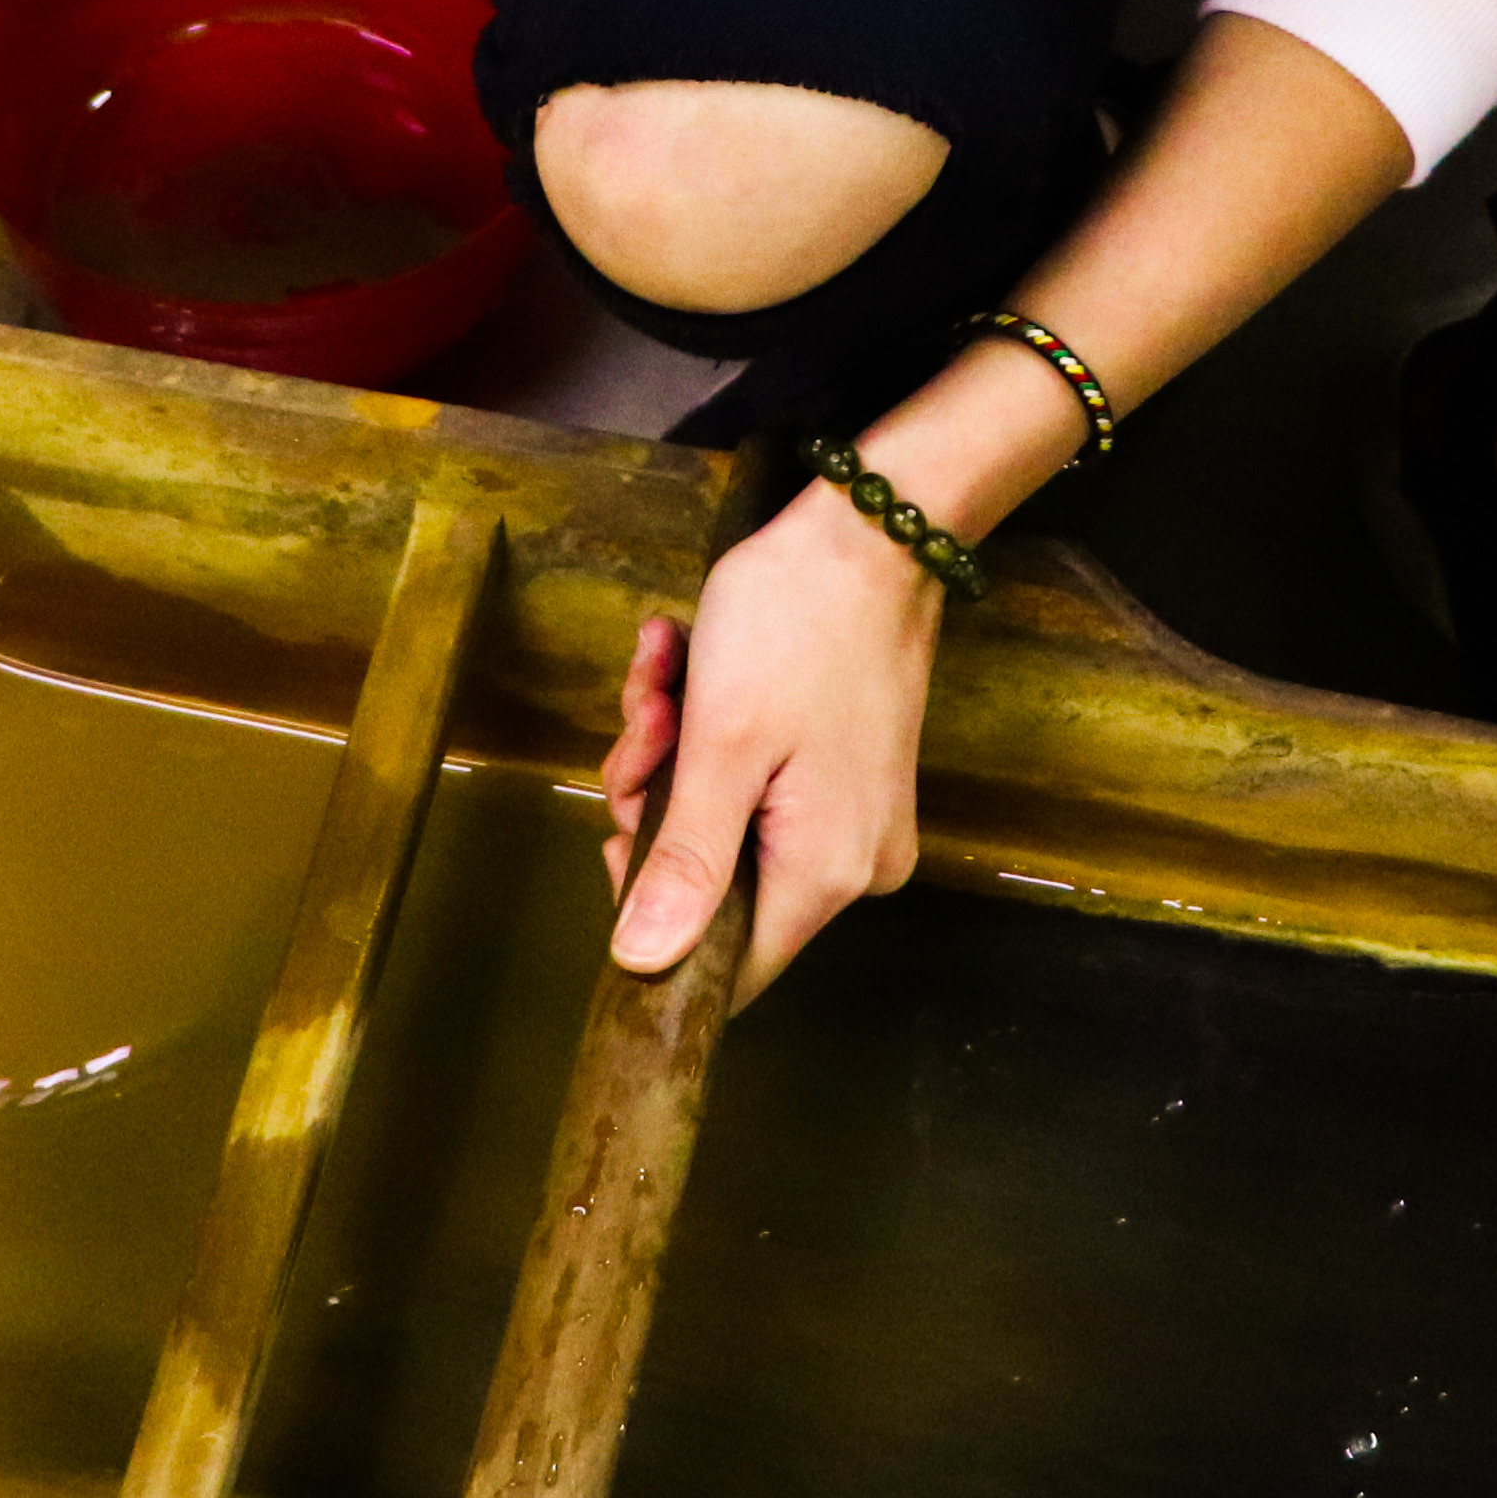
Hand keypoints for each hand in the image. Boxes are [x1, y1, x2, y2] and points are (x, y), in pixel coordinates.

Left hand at [603, 488, 936, 1004]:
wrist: (873, 532)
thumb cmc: (797, 623)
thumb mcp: (720, 743)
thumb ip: (683, 862)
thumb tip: (643, 963)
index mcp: (824, 874)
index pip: (726, 965)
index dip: (654, 915)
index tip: (623, 827)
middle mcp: (853, 865)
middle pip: (716, 884)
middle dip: (657, 802)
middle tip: (650, 723)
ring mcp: (856, 820)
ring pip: (725, 825)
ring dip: (675, 753)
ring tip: (669, 674)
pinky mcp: (849, 778)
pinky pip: (758, 787)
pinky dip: (713, 734)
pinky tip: (688, 663)